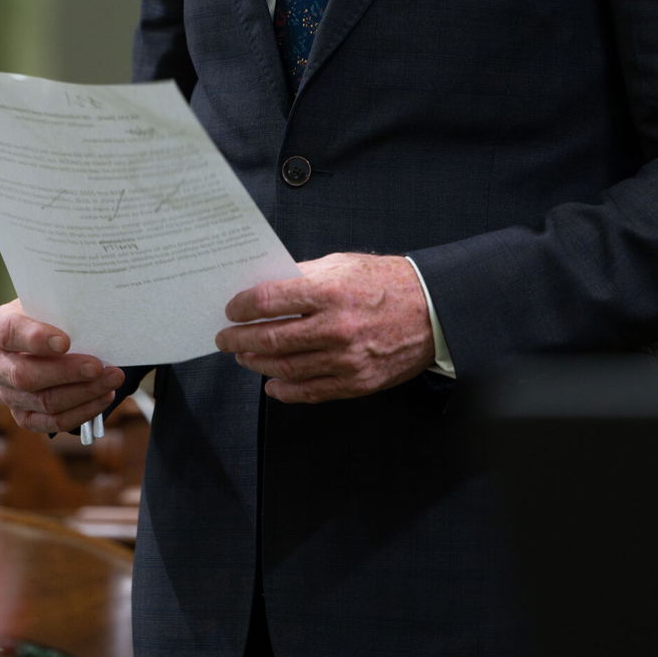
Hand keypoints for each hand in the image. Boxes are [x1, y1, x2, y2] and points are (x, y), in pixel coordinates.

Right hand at [0, 297, 125, 434]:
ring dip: (83, 393)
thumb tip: (95, 318)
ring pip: (43, 401)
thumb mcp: (53, 304)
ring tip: (112, 379)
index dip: (35, 339)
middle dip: (66, 372)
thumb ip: (64, 310)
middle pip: (25, 376)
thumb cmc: (53, 315)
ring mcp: (8, 393)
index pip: (9, 333)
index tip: (64, 342)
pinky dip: (81, 412)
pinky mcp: (24, 415)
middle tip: (97, 366)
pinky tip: (103, 398)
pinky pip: (51, 422)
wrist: (49, 334)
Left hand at [214, 253, 434, 403]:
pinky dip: (284, 390)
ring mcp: (346, 360)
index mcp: (331, 291)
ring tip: (244, 356)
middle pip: (270, 339)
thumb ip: (303, 276)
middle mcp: (336, 328)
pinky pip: (310, 392)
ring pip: (284, 368)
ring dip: (256, 363)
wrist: (432, 311)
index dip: (242, 307)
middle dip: (238, 340)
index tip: (232, 309)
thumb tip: (265, 289)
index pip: (269, 301)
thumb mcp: (344, 264)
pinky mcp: (356, 382)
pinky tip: (271, 383)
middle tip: (225, 338)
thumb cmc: (387, 283)